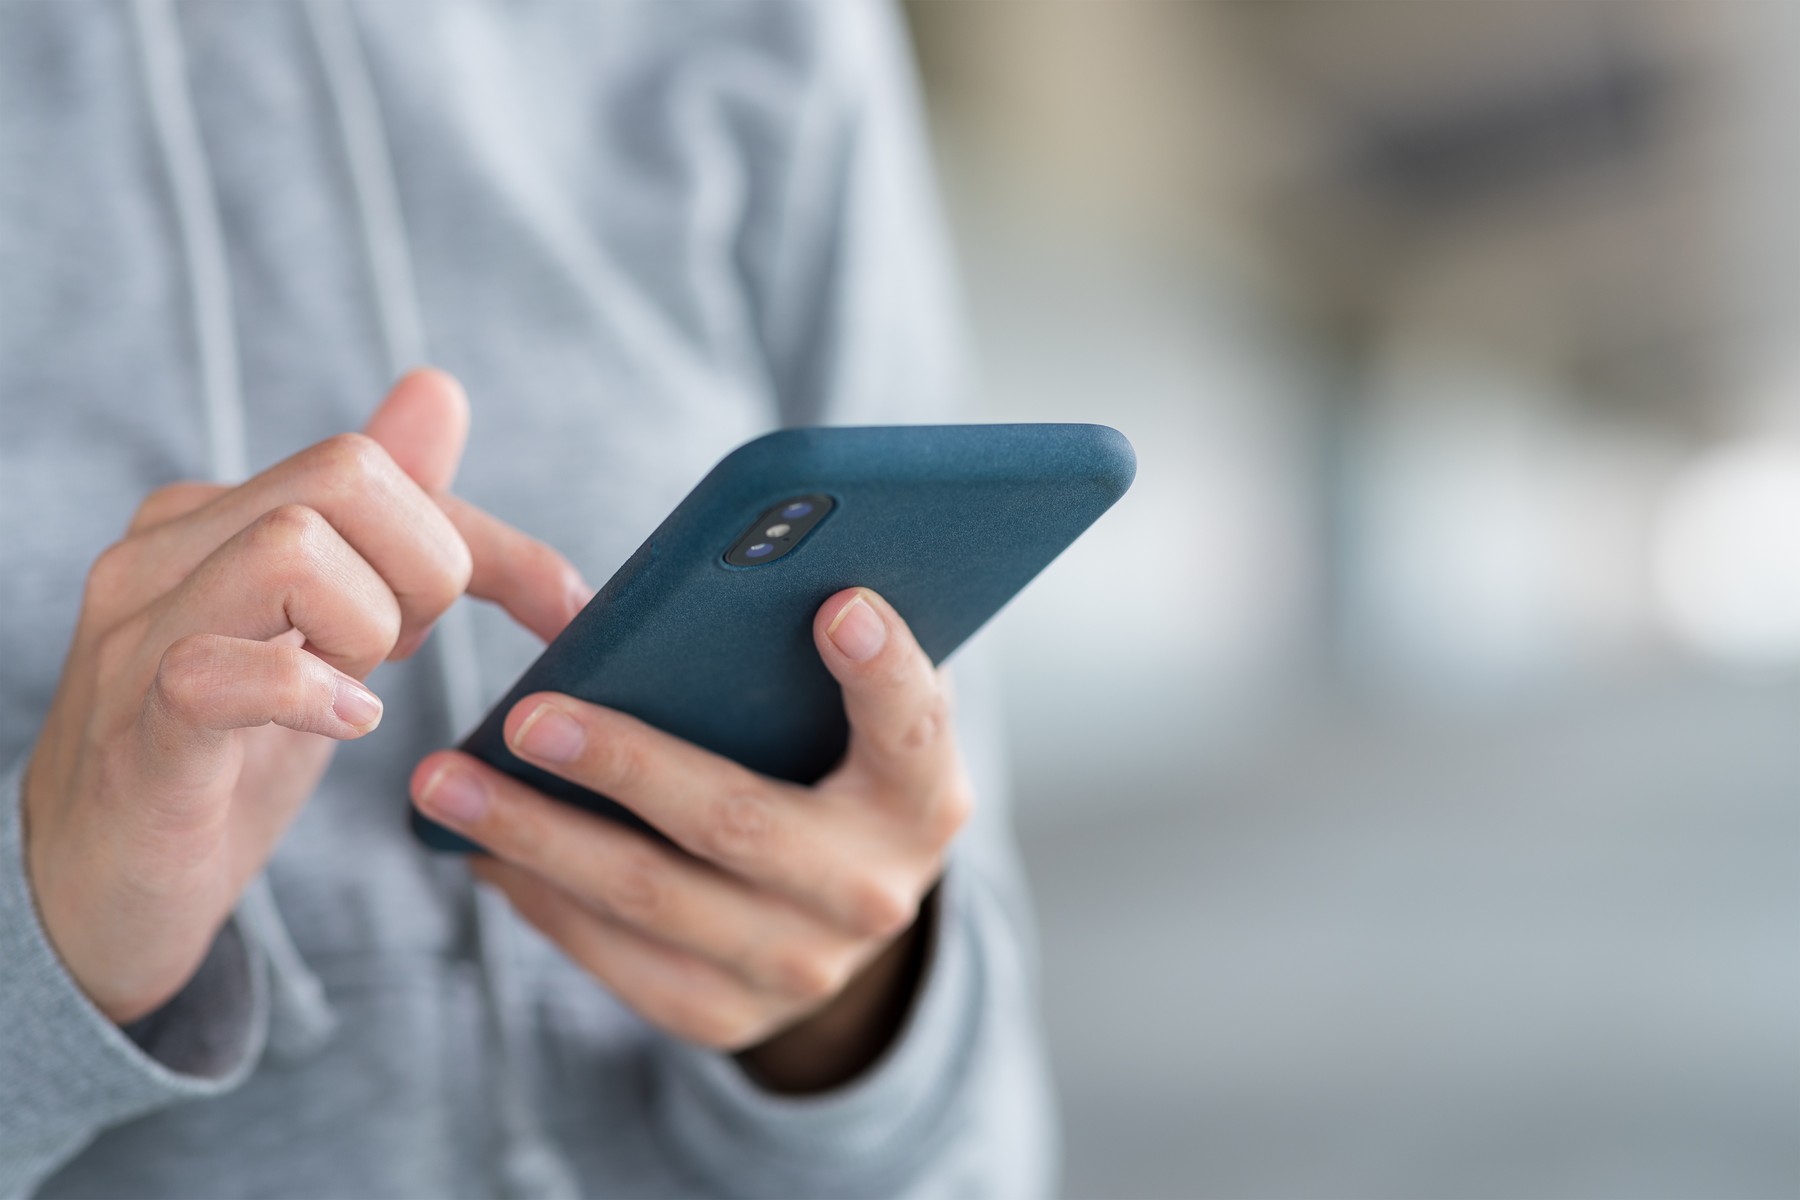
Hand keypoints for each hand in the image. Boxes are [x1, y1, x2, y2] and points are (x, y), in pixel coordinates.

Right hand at [22, 370, 587, 1024]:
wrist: (102, 895)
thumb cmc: (227, 757)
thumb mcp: (330, 628)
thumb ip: (384, 523)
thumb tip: (436, 388)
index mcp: (211, 518)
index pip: (377, 466)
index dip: (493, 542)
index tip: (565, 611)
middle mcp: (162, 553)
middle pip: (344, 474)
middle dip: (427, 567)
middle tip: (407, 654)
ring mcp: (138, 638)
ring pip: (292, 547)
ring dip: (369, 627)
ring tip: (355, 690)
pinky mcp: (138, 735)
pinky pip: (222, 671)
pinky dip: (311, 694)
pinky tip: (344, 725)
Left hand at [409, 587, 973, 1091]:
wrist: (843, 918)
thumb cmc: (833, 768)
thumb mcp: (853, 712)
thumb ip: (817, 649)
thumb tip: (732, 571)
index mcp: (922, 795)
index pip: (912, 723)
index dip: (882, 668)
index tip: (838, 604)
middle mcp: (875, 890)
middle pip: (735, 820)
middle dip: (621, 765)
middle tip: (524, 716)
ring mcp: (801, 966)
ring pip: (648, 897)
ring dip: (535, 836)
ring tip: (445, 782)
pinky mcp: (727, 1015)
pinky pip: (615, 956)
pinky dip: (541, 896)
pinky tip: (481, 847)